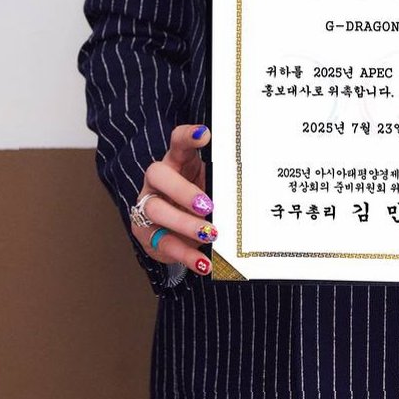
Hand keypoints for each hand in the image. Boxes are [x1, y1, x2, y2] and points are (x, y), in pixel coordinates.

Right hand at [130, 123, 215, 276]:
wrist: (173, 229)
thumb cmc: (197, 199)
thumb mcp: (208, 185)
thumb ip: (219, 181)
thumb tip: (252, 182)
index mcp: (176, 161)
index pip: (177, 142)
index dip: (188, 136)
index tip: (205, 135)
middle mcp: (157, 181)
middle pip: (158, 175)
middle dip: (182, 190)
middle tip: (208, 205)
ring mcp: (147, 206)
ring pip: (157, 210)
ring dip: (185, 223)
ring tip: (211, 234)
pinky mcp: (146, 234)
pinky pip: (163, 243)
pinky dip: (185, 254)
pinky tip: (203, 262)